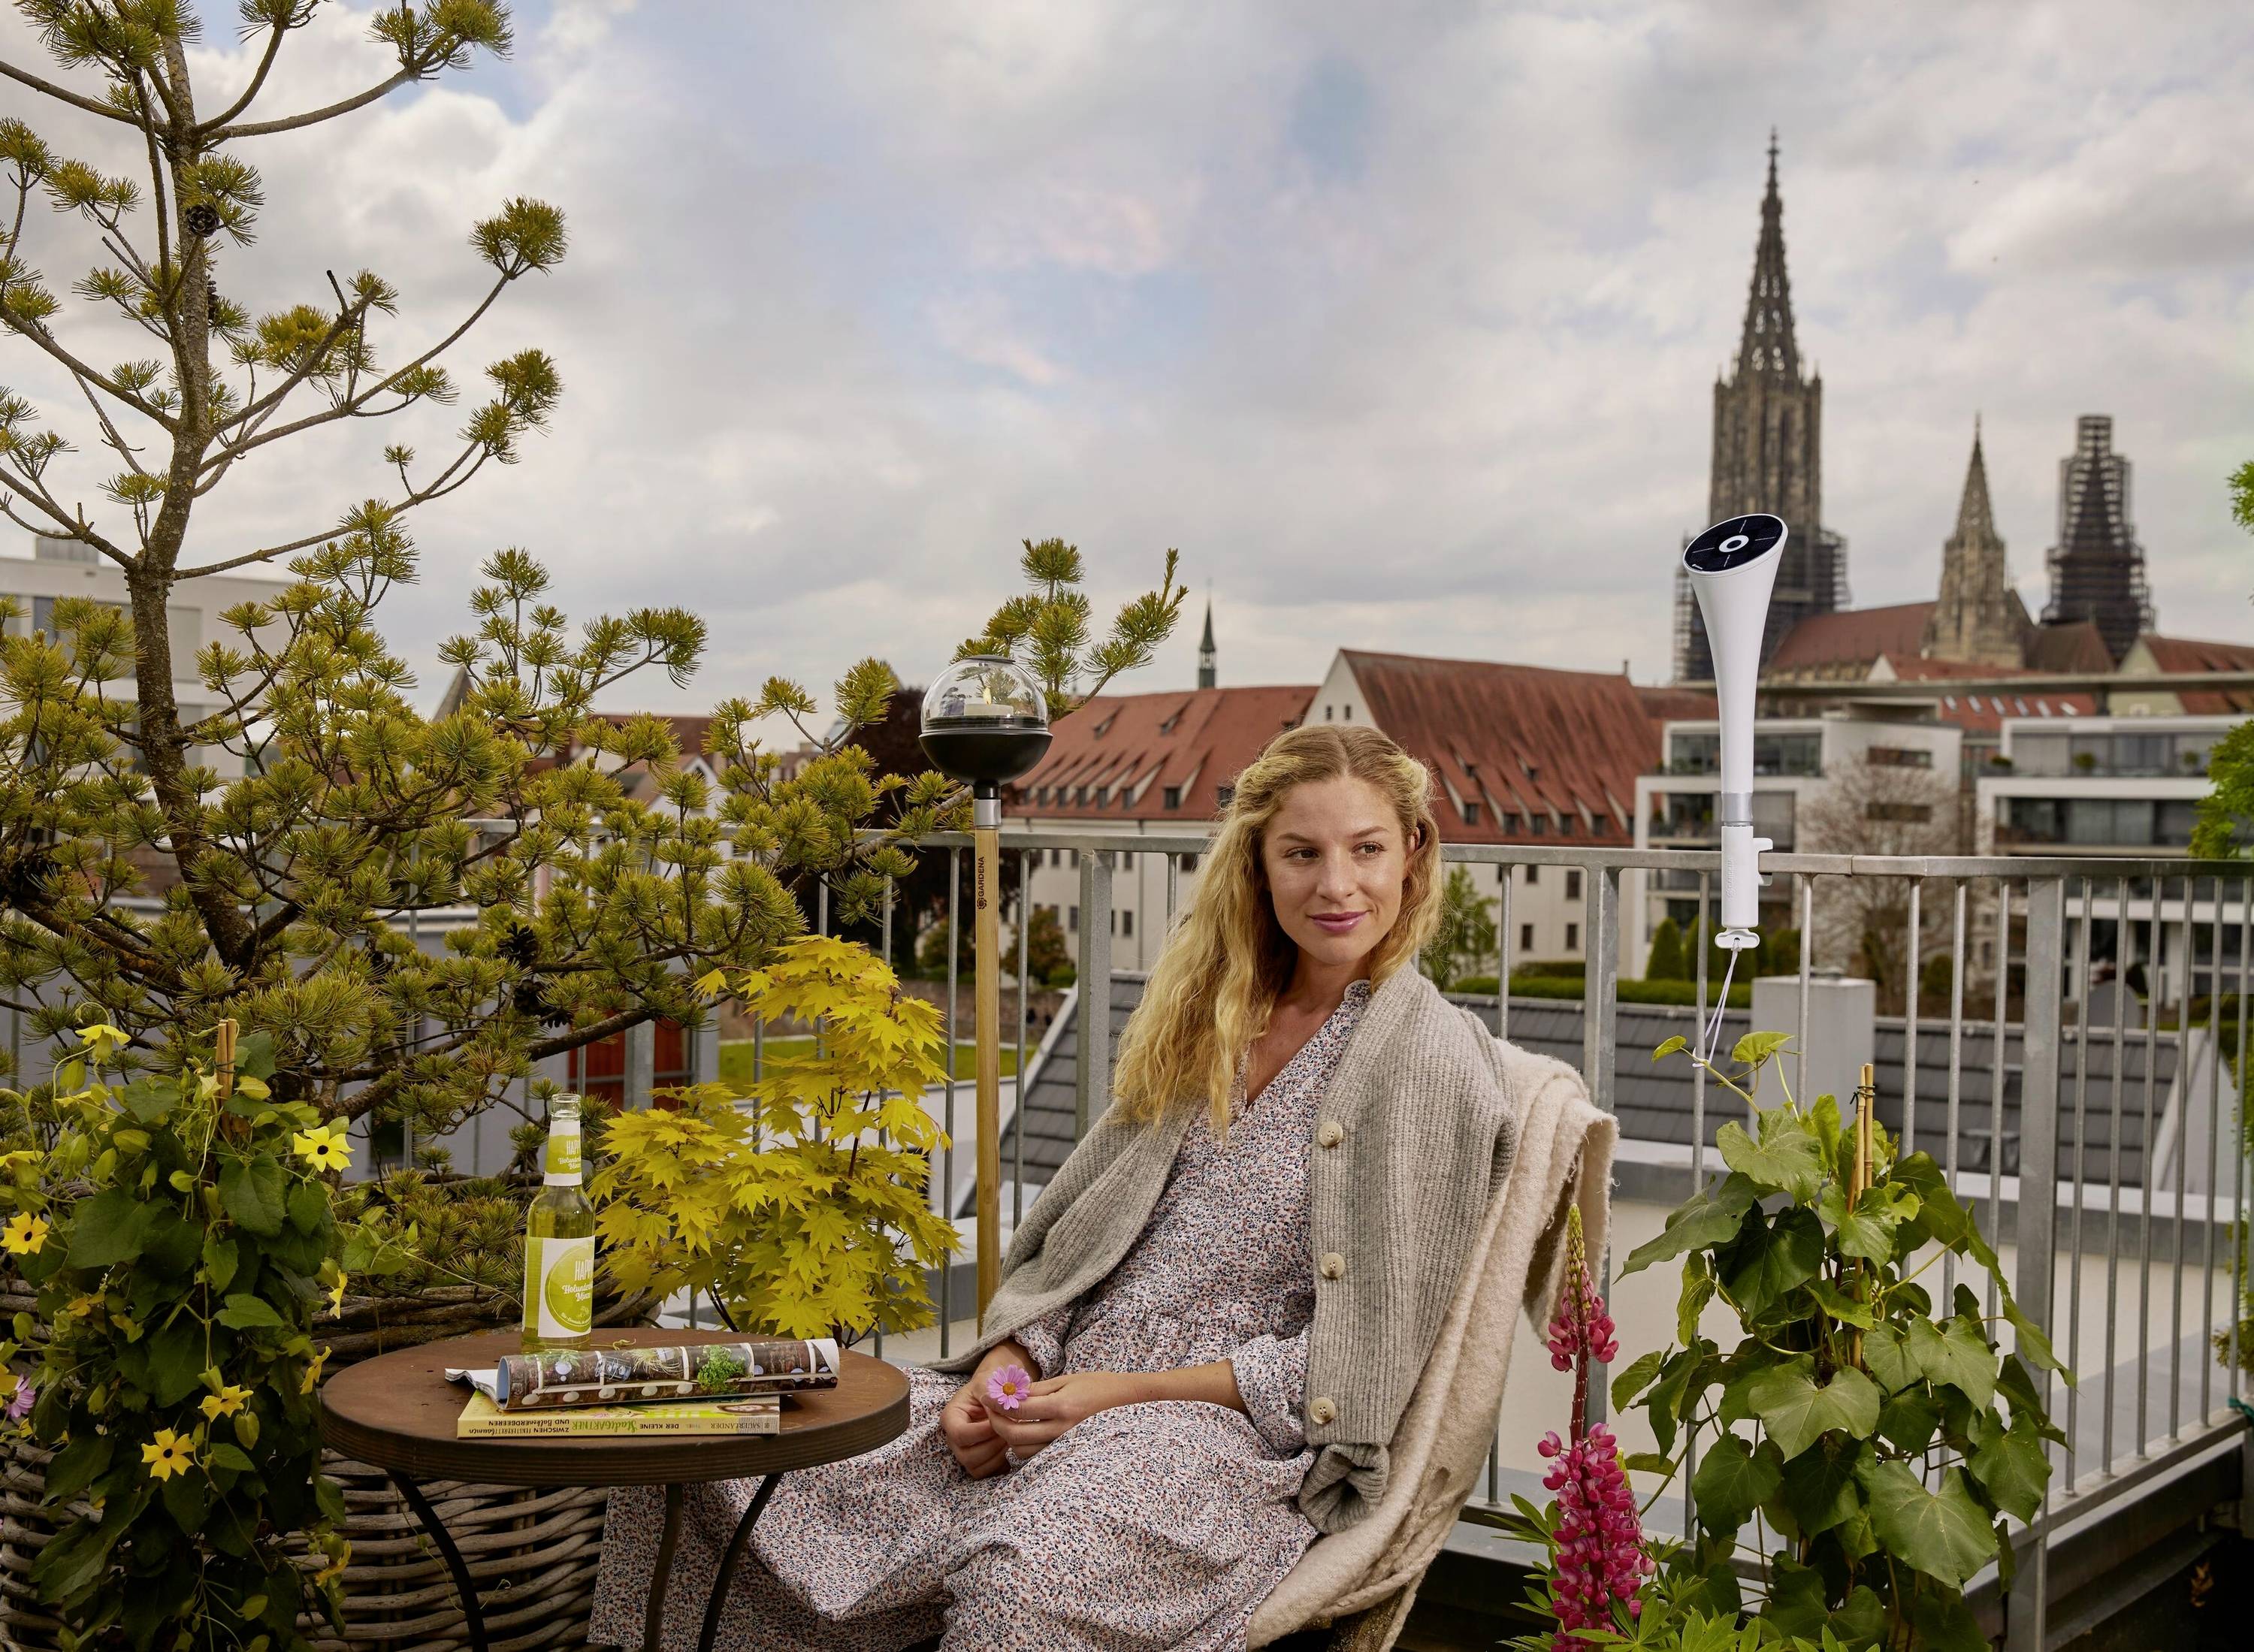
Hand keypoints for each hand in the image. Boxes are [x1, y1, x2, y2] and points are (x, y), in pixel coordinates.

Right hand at [939, 1343, 1031, 1478]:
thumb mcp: (987, 1383)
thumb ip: (989, 1395)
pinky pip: (986, 1474)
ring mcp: (964, 1452)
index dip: (982, 1431)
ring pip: (976, 1468)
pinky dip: (1000, 1464)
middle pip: (966, 1456)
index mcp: (951, 1417)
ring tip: (1009, 1438)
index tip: (998, 1421)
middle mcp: (953, 1439)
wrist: (997, 1394)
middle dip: (992, 1445)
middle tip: (1007, 1431)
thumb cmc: (990, 1387)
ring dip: (997, 1455)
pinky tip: (1009, 1448)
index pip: (960, 1434)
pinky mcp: (977, 1462)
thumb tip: (998, 1410)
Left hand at [985, 1370, 1150, 1461]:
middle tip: (990, 1408)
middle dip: (996, 1421)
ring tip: (1007, 1419)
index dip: (996, 1402)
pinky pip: (1036, 1456)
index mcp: (1062, 1406)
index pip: (1017, 1409)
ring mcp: (1065, 1445)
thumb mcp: (1067, 1380)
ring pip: (1022, 1450)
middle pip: (1014, 1434)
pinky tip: (1024, 1430)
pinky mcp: (1067, 1453)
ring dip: (1008, 1436)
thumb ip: (1037, 1389)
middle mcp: (1062, 1430)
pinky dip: (1024, 1445)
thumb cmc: (1099, 1386)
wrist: (1130, 1403)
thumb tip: (1008, 1393)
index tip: (985, 1395)